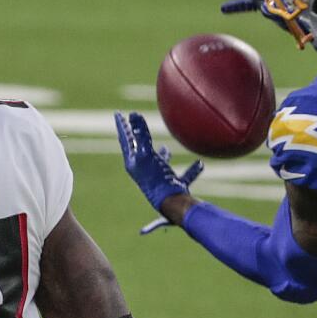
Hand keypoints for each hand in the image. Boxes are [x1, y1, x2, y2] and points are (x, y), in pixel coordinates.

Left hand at [115, 112, 203, 231]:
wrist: (170, 203)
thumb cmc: (155, 178)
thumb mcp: (146, 153)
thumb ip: (140, 134)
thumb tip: (132, 115)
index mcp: (134, 162)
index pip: (125, 139)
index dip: (122, 125)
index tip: (117, 114)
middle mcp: (144, 170)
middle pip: (139, 149)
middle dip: (137, 137)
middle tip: (133, 125)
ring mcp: (159, 179)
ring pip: (160, 164)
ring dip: (162, 155)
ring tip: (164, 147)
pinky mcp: (174, 186)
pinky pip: (183, 176)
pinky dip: (191, 170)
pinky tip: (199, 164)